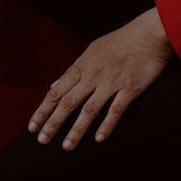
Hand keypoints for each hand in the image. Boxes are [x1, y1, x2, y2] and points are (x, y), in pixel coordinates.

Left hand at [28, 8, 173, 149]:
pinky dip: (107, 124)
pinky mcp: (129, 88)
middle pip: (68, 102)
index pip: (57, 91)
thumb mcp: (92, 50)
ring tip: (66, 147)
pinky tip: (99, 139)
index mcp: (82, 66)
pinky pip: (116, 109)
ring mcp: (111, 82)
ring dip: (76, 129)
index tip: (32, 126)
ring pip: (89, 109)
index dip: (43, 110)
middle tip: (42, 140)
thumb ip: (73, 70)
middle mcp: (93, 75)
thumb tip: (54, 85)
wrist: (148, 34)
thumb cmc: (119, 42)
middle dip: (53, 123)